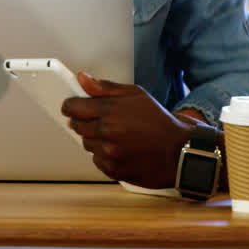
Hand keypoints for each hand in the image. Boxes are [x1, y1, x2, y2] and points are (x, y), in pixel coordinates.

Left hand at [61, 72, 194, 188]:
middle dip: (84, 121)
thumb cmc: (159, 122)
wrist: (178, 151)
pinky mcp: (113, 169)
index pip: (73, 107)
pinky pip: (96, 160)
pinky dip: (104, 155)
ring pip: (86, 144)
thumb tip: (83, 78)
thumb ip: (105, 87)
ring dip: (95, 139)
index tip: (72, 106)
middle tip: (101, 120)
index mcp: (110, 111)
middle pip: (77, 126)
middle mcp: (106, 132)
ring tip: (116, 135)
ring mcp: (109, 153)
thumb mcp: (136, 95)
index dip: (70, 106)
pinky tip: (120, 149)